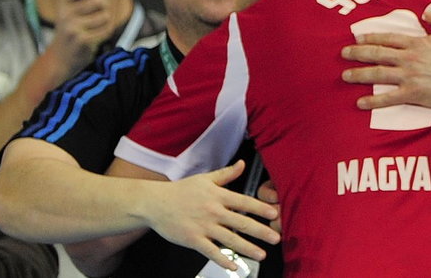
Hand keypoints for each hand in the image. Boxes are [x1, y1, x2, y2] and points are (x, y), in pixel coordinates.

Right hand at [46, 0, 112, 75]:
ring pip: (106, 15)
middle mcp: (65, 14)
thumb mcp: (70, 10)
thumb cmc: (72, 29)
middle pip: (99, 0)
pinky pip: (106, 29)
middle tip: (98, 13)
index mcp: (62, 3)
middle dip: (105, 6)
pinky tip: (97, 36)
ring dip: (106, 22)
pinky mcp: (81, 40)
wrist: (61, 57)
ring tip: (96, 27)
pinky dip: (106, 32)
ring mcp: (72, 27)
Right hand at [142, 161, 280, 270]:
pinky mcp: (192, 240)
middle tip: (276, 238)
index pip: (244, 202)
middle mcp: (213, 211)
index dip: (261, 208)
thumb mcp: (205, 179)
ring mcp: (203, 227)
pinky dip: (223, 260)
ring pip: (229, 239)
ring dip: (247, 248)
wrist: (154, 203)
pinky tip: (234, 266)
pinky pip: (210, 251)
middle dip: (261, 231)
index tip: (274, 214)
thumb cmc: (180, 190)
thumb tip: (243, 164)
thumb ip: (226, 174)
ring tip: (261, 254)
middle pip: (241, 222)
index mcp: (218, 195)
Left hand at [341, 9, 430, 109]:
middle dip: (357, 53)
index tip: (358, 37)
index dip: (371, 37)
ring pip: (378, 75)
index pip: (388, 38)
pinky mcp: (414, 95)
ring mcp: (410, 77)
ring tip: (345, 75)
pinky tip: (359, 103)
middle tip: (344, 53)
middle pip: (377, 54)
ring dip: (359, 75)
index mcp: (418, 43)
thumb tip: (427, 11)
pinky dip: (373, 101)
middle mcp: (410, 59)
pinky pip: (389, 98)